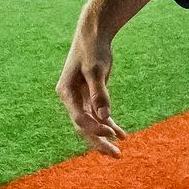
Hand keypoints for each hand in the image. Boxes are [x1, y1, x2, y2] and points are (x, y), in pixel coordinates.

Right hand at [58, 18, 127, 157]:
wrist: (93, 34)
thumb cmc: (92, 49)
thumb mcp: (96, 70)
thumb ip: (99, 93)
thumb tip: (104, 117)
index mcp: (66, 93)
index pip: (79, 118)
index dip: (95, 128)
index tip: (112, 134)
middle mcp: (71, 99)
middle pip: (84, 126)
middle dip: (99, 142)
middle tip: (116, 155)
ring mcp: (80, 98)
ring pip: (92, 123)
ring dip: (105, 136)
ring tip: (119, 152)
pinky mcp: (90, 95)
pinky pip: (99, 115)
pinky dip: (110, 124)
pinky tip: (122, 135)